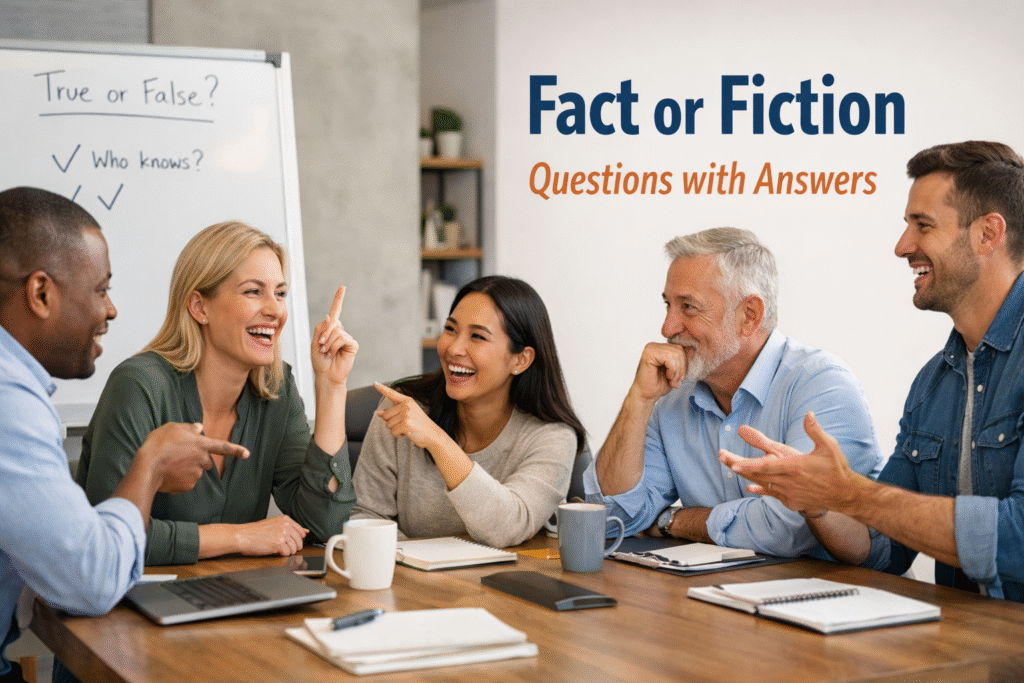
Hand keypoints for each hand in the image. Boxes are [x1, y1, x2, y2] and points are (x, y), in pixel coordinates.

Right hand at [136, 422, 248, 493]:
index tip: (247, 454)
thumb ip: (188, 428)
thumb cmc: (158, 444)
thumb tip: (199, 427)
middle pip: (206, 461)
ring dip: (187, 469)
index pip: (222, 447)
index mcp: (201, 444)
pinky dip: (180, 480)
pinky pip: (186, 482)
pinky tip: (168, 475)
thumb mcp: (172, 428)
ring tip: (170, 465)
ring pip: (195, 472)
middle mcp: (202, 460)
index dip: (236, 450)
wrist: (148, 466)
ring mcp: (196, 474)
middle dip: (197, 459)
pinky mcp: (188, 486)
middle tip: (180, 456)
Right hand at [234, 516, 308, 555]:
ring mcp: (283, 534)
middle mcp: (286, 525)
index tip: (293, 542)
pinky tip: (274, 550)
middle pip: (299, 541)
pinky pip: (287, 553)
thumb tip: (305, 532)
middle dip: (293, 547)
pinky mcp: (279, 544)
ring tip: (276, 548)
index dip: (298, 540)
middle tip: (282, 547)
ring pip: (294, 548)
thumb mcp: (274, 524)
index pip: (301, 531)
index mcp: (285, 519)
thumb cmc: (256, 531)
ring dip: (287, 551)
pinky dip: (281, 554)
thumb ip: (290, 527)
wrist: (243, 535)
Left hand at [311, 286, 357, 386]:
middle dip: (323, 334)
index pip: (335, 312)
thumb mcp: (313, 343)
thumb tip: (329, 317)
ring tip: (327, 352)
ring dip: (327, 343)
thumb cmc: (319, 361)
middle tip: (320, 346)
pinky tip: (333, 354)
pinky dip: (334, 346)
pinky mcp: (352, 344)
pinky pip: (342, 338)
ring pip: (336, 331)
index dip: (338, 299)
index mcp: (330, 329)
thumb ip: (320, 328)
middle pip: (332, 322)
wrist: (326, 375)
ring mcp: (347, 338)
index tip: (342, 288)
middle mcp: (339, 331)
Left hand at [374, 382, 444, 449]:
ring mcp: (407, 415)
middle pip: (385, 415)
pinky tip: (408, 433)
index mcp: (408, 401)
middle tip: (405, 424)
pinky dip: (398, 435)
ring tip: (408, 428)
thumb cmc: (419, 425)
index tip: (375, 383)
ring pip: (388, 424)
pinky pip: (393, 432)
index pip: (392, 394)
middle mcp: (407, 406)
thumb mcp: (407, 416)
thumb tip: (378, 414)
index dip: (382, 389)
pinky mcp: (406, 424)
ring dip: (395, 429)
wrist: (433, 435)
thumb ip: (393, 413)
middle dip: (391, 423)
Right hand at [630, 342, 687, 401]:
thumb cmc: (658, 385)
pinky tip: (667, 376)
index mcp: (660, 348)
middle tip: (676, 380)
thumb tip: (692, 350)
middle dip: (681, 368)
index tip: (680, 377)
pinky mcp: (649, 354)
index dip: (684, 363)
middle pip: (679, 350)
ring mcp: (650, 349)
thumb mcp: (675, 371)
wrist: (646, 396)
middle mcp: (654, 346)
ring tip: (671, 380)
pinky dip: (672, 370)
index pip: (680, 348)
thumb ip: (681, 360)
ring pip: (676, 354)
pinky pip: (669, 358)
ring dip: (677, 371)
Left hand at [719, 412, 853, 513]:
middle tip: (722, 457)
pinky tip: (750, 487)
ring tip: (731, 465)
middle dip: (738, 466)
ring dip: (746, 475)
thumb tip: (808, 414)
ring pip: (762, 484)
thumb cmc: (837, 468)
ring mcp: (790, 494)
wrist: (845, 495)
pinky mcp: (792, 501)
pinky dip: (760, 490)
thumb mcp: (828, 446)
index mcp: (796, 467)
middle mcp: (790, 482)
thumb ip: (815, 430)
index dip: (750, 465)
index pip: (768, 467)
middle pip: (759, 475)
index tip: (735, 464)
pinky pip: (772, 494)